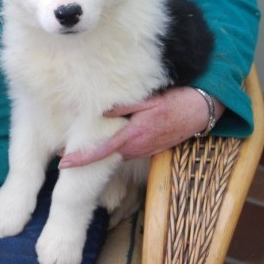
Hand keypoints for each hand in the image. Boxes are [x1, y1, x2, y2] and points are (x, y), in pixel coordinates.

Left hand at [58, 87, 224, 168]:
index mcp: (134, 135)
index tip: (63, 162)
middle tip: (63, 150)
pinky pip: (129, 151)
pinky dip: (115, 149)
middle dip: (86, 156)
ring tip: (80, 146)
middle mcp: (138, 148)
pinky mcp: (151, 149)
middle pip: (106, 156)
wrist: (200, 111)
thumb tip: (102, 112)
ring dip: (100, 153)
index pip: (102, 151)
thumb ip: (124, 107)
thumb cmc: (174, 102)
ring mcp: (145, 151)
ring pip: (117, 154)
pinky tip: (108, 141)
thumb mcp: (148, 100)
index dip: (81, 158)